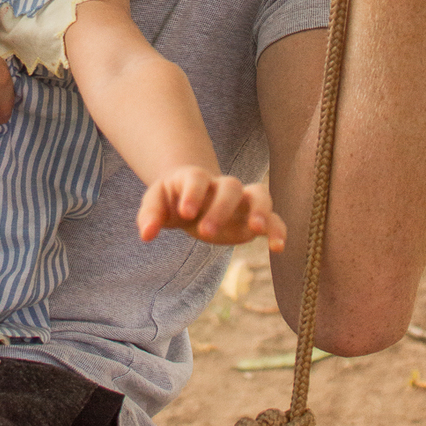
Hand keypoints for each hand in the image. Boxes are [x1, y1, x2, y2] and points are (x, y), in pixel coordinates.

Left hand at [137, 168, 285, 250]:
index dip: (193, 193)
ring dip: (260, 210)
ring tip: (258, 230)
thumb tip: (146, 235)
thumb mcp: (156, 202)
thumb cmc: (173, 199)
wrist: (192, 199)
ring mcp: (241, 200)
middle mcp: (222, 186)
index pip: (196, 179)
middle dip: (220, 208)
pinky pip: (273, 218)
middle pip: (229, 187)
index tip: (185, 213)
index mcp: (195, 178)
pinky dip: (278, 229)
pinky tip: (278, 247)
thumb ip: (150, 216)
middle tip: (205, 232)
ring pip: (259, 195)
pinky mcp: (254, 218)